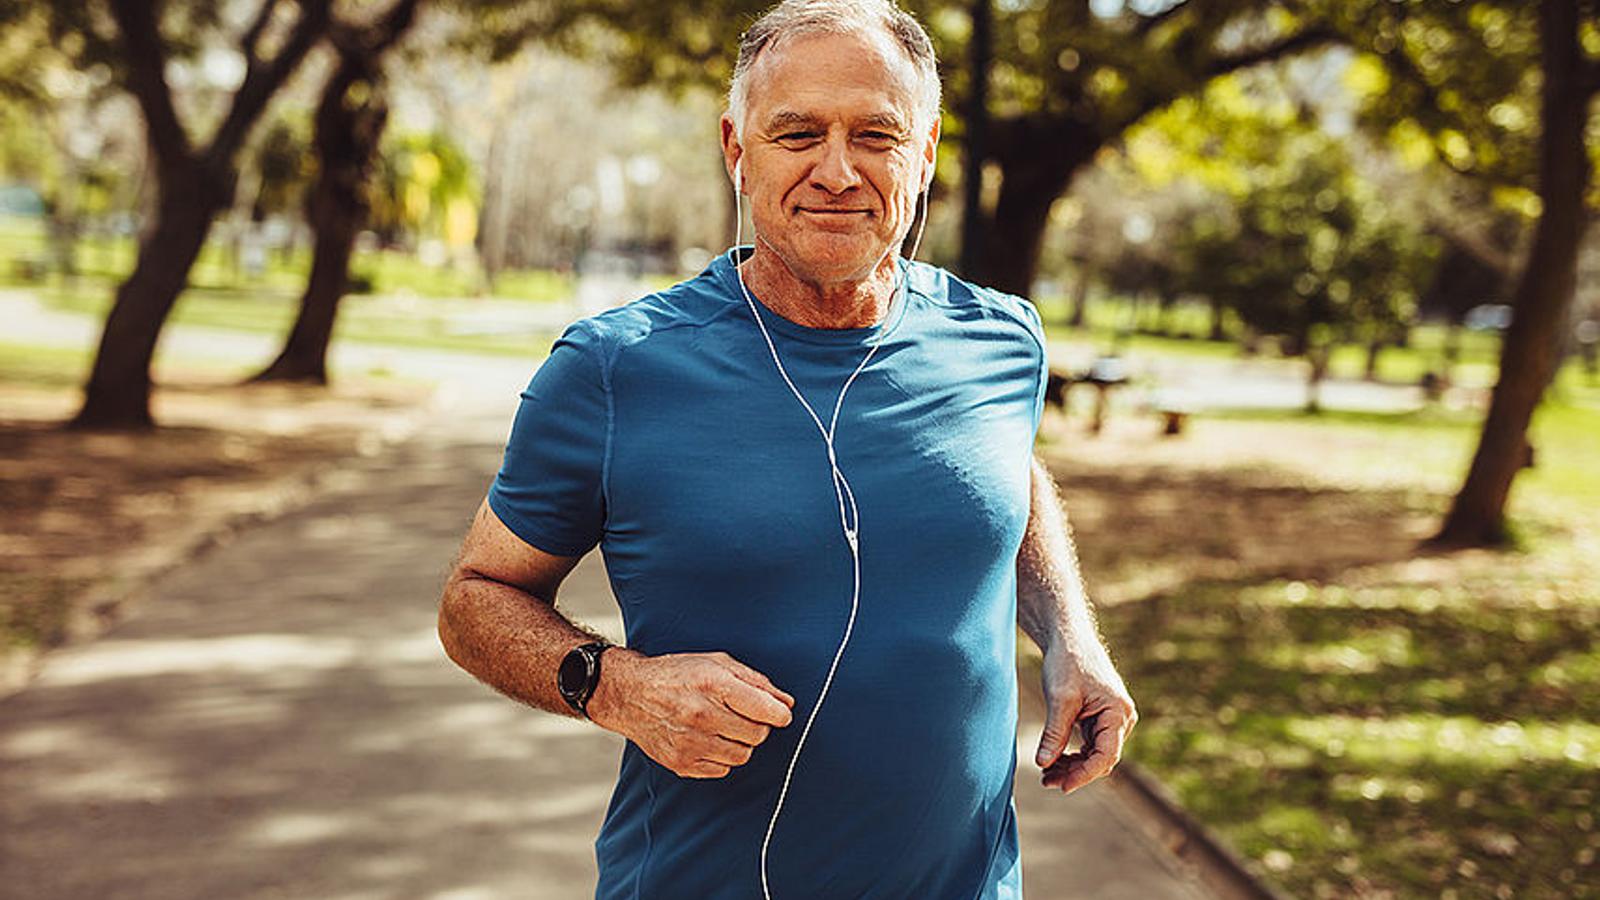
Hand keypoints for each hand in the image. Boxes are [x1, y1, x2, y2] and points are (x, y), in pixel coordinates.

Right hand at [588, 649, 794, 778]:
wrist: (631, 694)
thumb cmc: (678, 674)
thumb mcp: (716, 663)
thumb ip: (755, 681)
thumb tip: (786, 703)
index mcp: (713, 684)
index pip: (765, 710)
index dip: (779, 714)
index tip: (778, 714)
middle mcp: (702, 714)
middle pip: (757, 734)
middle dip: (758, 726)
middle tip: (743, 716)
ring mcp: (690, 742)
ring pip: (742, 755)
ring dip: (740, 743)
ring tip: (724, 727)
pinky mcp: (681, 762)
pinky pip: (721, 769)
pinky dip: (721, 757)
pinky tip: (709, 739)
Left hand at [1035, 642, 1136, 793]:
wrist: (1068, 638)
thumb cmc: (1067, 662)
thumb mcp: (1059, 698)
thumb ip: (1054, 733)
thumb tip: (1043, 764)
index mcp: (1117, 713)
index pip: (1106, 756)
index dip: (1085, 774)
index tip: (1063, 786)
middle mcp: (1121, 719)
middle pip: (1101, 759)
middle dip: (1075, 773)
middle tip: (1045, 782)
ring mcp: (1112, 720)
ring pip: (1095, 755)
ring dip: (1072, 766)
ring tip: (1046, 775)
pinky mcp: (1100, 719)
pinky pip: (1090, 746)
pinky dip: (1073, 755)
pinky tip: (1053, 761)